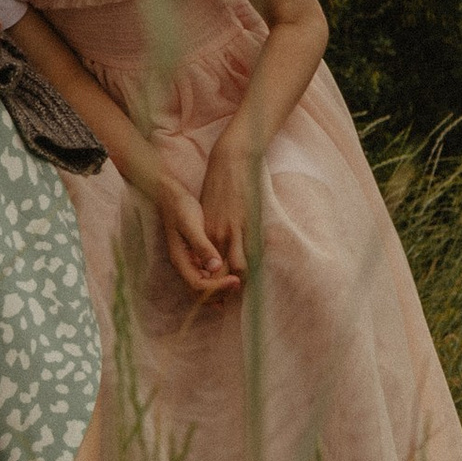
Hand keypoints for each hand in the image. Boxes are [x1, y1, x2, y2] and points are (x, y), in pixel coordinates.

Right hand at [151, 174, 233, 299]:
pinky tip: (229, 279)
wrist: (171, 196)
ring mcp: (187, 263)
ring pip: (202, 288)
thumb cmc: (181, 208)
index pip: (198, 286)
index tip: (235, 280)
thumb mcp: (191, 225)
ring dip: (218, 292)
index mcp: (180, 260)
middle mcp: (183, 266)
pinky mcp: (193, 258)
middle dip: (219, 293)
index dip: (218, 287)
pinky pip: (204, 278)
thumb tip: (215, 267)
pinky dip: (216, 283)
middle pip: (199, 293)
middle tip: (239, 284)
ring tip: (236, 286)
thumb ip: (202, 246)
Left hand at [200, 136, 256, 282]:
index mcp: (205, 232)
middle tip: (232, 298)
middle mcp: (216, 235)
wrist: (229, 162)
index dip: (211, 285)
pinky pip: (252, 251)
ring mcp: (233, 230)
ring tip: (246, 286)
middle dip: (226, 289)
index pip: (206, 268)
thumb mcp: (206, 211)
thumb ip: (208, 232)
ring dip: (243, 279)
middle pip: (221, 273)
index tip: (217, 295)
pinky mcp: (248, 222)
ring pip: (238, 267)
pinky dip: (254, 262)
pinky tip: (257, 268)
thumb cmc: (217, 186)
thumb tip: (211, 251)